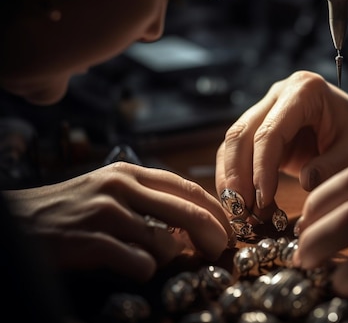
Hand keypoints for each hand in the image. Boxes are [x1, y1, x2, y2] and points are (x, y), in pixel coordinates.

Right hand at [4, 162, 232, 280]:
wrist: (21, 221)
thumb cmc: (73, 208)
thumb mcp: (111, 190)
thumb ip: (149, 199)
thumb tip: (193, 219)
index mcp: (131, 172)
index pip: (187, 188)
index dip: (215, 209)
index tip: (230, 226)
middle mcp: (122, 186)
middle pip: (187, 212)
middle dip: (212, 234)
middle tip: (222, 250)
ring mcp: (106, 212)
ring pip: (165, 242)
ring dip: (168, 258)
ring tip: (150, 258)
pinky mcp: (92, 240)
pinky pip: (139, 262)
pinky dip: (143, 270)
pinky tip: (130, 267)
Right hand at [216, 70, 347, 218]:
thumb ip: (333, 166)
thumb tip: (305, 183)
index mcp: (305, 90)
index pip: (270, 131)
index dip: (262, 167)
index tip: (264, 200)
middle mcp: (279, 94)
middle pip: (241, 134)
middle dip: (237, 176)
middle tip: (242, 213)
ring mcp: (267, 109)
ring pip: (232, 144)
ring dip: (232, 181)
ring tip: (240, 215)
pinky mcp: (260, 130)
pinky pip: (236, 154)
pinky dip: (235, 180)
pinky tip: (242, 206)